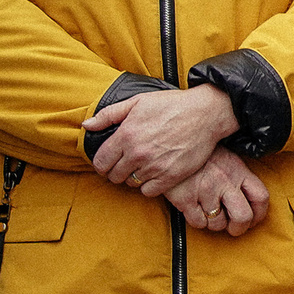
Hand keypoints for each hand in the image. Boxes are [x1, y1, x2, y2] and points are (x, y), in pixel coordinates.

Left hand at [85, 85, 237, 196]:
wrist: (206, 113)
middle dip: (116, 171)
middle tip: (125, 165)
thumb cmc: (172, 105)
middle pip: (114, 176)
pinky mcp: (171, 176)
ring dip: (133, 177)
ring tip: (142, 167)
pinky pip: (149, 191)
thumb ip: (108, 115)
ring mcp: (155, 166)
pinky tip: (154, 174)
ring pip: (131, 183)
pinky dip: (149, 186)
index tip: (109, 162)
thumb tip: (86, 126)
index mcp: (126, 135)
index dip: (102, 164)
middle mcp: (137, 153)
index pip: (100, 162)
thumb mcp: (137, 102)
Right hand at [166, 149, 270, 235]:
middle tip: (233, 228)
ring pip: (218, 223)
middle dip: (239, 228)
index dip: (260, 214)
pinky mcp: (185, 199)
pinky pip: (198, 223)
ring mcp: (205, 191)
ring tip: (209, 212)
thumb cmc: (201, 155)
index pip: (261, 197)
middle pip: (243, 217)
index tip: (253, 220)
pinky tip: (195, 210)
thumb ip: (239, 176)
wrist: (172, 144)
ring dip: (214, 223)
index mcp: (238, 171)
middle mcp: (224, 182)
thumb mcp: (227, 158)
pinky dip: (198, 221)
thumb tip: (250, 198)